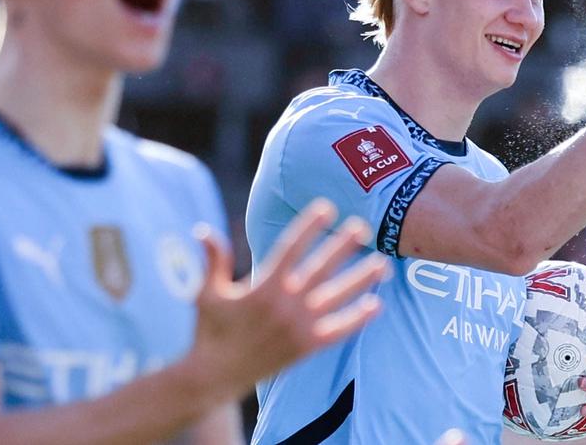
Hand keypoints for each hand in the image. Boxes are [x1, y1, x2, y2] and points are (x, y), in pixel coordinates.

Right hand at [186, 198, 387, 401]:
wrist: (214, 376)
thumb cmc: (210, 330)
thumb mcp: (207, 293)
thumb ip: (213, 260)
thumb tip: (203, 230)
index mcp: (263, 286)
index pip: (291, 248)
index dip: (310, 226)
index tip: (327, 208)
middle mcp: (285, 304)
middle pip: (322, 267)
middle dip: (343, 245)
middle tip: (364, 225)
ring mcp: (299, 326)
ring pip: (337, 297)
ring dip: (362, 279)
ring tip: (383, 264)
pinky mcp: (307, 347)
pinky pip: (339, 330)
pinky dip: (358, 318)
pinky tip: (376, 305)